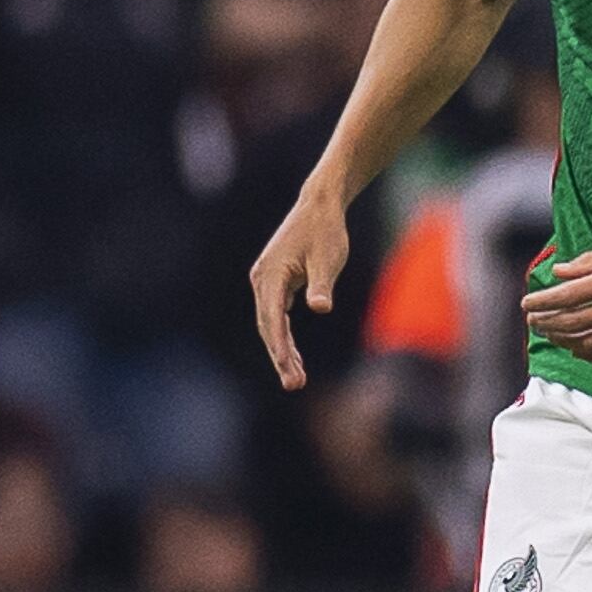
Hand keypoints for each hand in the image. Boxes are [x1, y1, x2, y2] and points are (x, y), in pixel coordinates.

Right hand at [249, 186, 351, 391]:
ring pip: (271, 324)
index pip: (272, 320)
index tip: (289, 370)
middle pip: (268, 327)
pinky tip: (294, 357)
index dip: (280, 348)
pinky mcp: (276, 283)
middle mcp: (262, 281)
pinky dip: (284, 336)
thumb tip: (320, 307)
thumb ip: (322, 284)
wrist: (320, 206)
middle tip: (295, 385)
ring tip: (295, 379)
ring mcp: (267, 283)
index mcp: (270, 276)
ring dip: (282, 350)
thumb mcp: (328, 258)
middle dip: (281, 357)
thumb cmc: (326, 232)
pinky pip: (277, 316)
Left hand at [524, 239, 591, 362]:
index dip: (542, 301)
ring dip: (563, 340)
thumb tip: (559, 273)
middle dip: (546, 322)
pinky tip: (578, 349)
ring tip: (552, 334)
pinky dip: (589, 354)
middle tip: (534, 320)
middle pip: (573, 322)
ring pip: (588, 343)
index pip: (567, 296)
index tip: (527, 302)